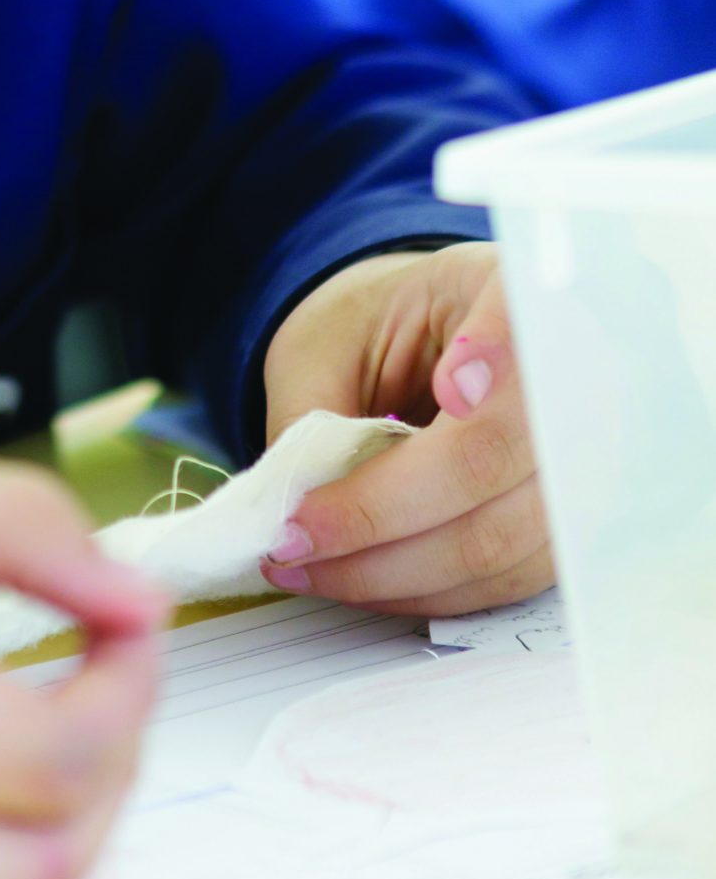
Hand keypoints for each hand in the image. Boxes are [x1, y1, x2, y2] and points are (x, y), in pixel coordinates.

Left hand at [259, 241, 551, 616]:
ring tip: (309, 567)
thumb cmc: (370, 336)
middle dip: (379, 515)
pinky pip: (503, 579)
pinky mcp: (568, 525)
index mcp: (505, 289)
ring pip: (498, 538)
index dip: (497, 358)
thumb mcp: (325, 344)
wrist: (415, 350)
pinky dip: (424, 589)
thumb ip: (314, 413)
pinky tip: (360, 578)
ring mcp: (582, 457)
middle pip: (494, 456)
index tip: (453, 386)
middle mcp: (569, 374)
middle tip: (294, 536)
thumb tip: (297, 502)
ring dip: (393, 572)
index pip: (524, 326)